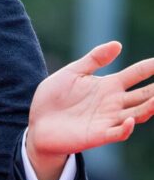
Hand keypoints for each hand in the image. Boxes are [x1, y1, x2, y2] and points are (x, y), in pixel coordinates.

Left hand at [28, 40, 153, 158]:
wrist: (37, 123)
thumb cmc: (54, 97)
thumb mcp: (73, 72)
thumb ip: (94, 59)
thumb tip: (118, 44)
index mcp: (108, 86)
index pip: (134, 75)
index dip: (148, 68)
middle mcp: (112, 103)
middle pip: (142, 96)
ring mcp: (107, 119)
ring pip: (136, 114)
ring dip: (149, 107)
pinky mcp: (98, 135)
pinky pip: (117, 133)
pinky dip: (125, 128)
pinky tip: (130, 119)